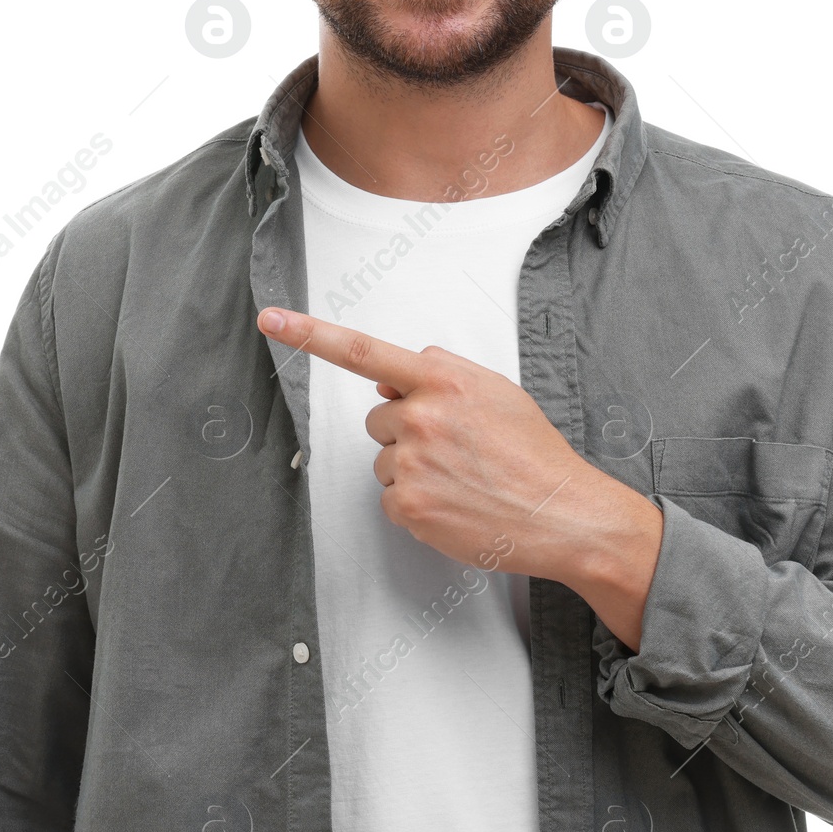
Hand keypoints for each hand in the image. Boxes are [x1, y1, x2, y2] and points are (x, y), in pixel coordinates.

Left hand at [257, 306, 590, 577]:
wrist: (562, 512)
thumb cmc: (532, 452)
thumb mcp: (494, 391)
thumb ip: (440, 374)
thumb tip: (390, 385)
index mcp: (442, 380)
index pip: (364, 351)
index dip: (310, 334)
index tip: (271, 319)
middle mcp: (420, 416)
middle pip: (379, 420)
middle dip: (407, 432)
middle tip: (457, 450)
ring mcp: (411, 464)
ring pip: (385, 461)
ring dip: (413, 470)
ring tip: (463, 480)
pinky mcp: (408, 507)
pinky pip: (392, 499)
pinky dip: (418, 505)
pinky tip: (456, 506)